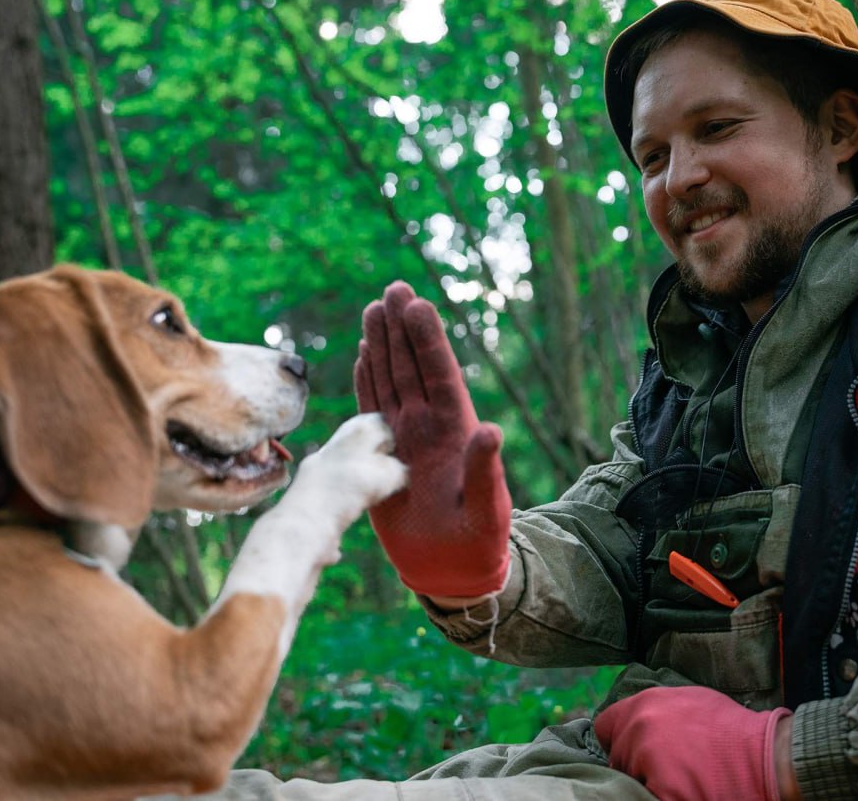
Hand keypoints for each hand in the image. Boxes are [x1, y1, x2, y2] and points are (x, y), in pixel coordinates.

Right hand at [353, 281, 511, 597]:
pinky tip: (364, 355)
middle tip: (393, 289)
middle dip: (402, 328)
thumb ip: (487, 471)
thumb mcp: (488, 508)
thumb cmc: (479, 541)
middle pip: (413, 366)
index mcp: (455, 430)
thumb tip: (492, 431)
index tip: (417, 304)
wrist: (454, 568)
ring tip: (375, 308)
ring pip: (392, 379)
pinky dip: (368, 381)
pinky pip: (373, 407)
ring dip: (383, 345)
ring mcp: (408, 435)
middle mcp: (431, 424)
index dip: (427, 340)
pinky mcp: (384, 453)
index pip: (439, 375)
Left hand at [594, 686, 796, 800]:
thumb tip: (635, 725)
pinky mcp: (663, 788)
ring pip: (629, 780)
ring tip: (680, 782)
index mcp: (645, 704)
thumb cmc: (732, 731)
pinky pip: (645, 797)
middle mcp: (640, 726)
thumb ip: (656, 711)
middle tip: (666, 771)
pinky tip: (682, 793)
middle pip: (618, 757)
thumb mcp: (690, 701)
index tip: (632, 754)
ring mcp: (648, 758)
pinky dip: (660, 796)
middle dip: (636, 766)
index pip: (605, 726)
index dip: (618, 742)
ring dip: (648, 783)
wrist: (765, 757)